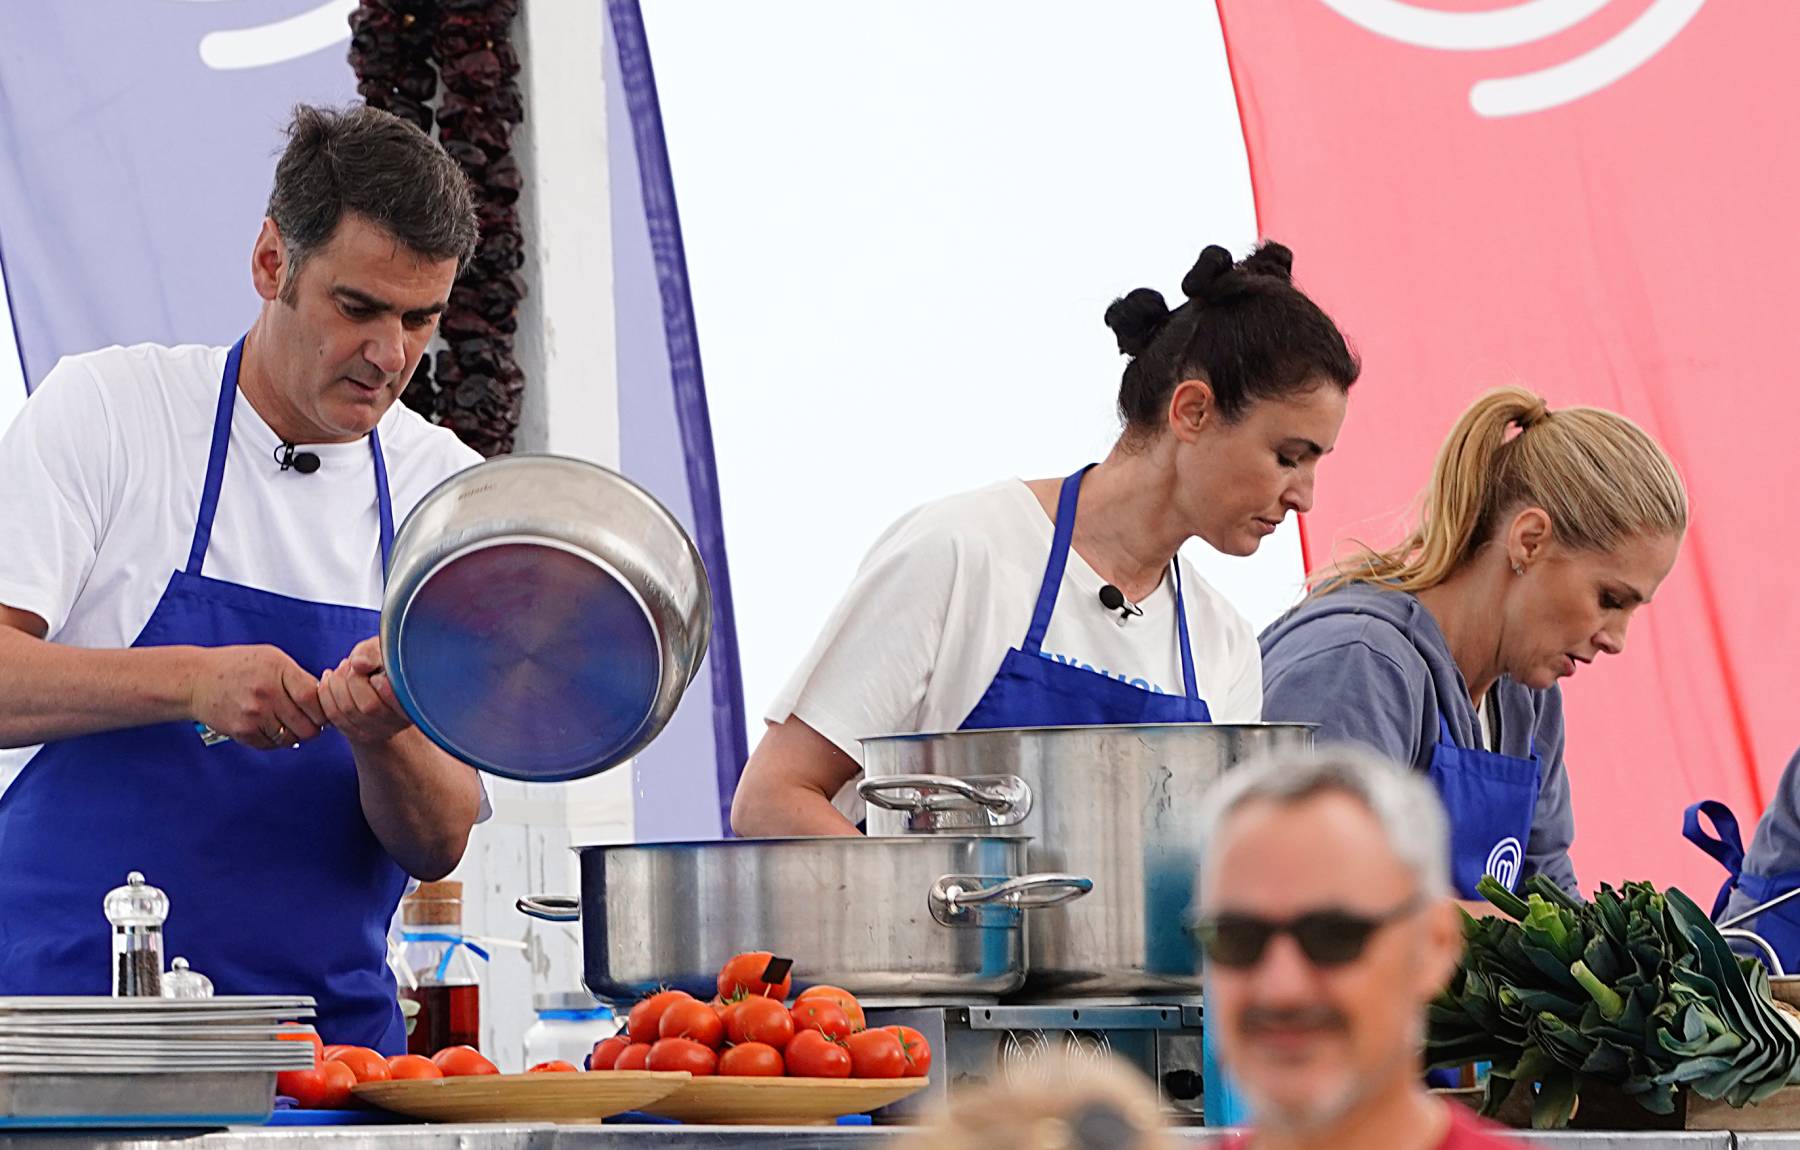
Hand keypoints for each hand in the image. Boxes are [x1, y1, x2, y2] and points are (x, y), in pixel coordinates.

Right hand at [188, 645, 326, 749]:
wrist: (197, 680)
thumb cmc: (238, 666)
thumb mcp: (272, 658)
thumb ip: (298, 676)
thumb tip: (325, 698)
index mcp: (278, 671)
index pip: (314, 698)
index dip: (324, 709)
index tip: (323, 710)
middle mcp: (266, 693)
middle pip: (307, 725)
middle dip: (314, 727)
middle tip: (311, 723)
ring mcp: (253, 714)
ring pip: (291, 738)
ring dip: (295, 735)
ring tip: (289, 725)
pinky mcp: (242, 731)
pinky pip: (271, 745)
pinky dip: (276, 741)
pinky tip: (271, 728)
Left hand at [320, 636, 413, 746]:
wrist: (377, 681)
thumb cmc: (384, 660)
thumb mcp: (383, 649)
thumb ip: (373, 652)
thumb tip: (358, 664)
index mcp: (414, 700)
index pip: (397, 700)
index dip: (382, 685)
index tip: (375, 673)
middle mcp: (399, 722)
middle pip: (369, 707)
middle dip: (352, 679)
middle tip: (351, 663)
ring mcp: (378, 732)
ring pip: (348, 711)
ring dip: (336, 684)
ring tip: (342, 668)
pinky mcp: (357, 734)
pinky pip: (333, 717)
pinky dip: (326, 694)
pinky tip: (329, 678)